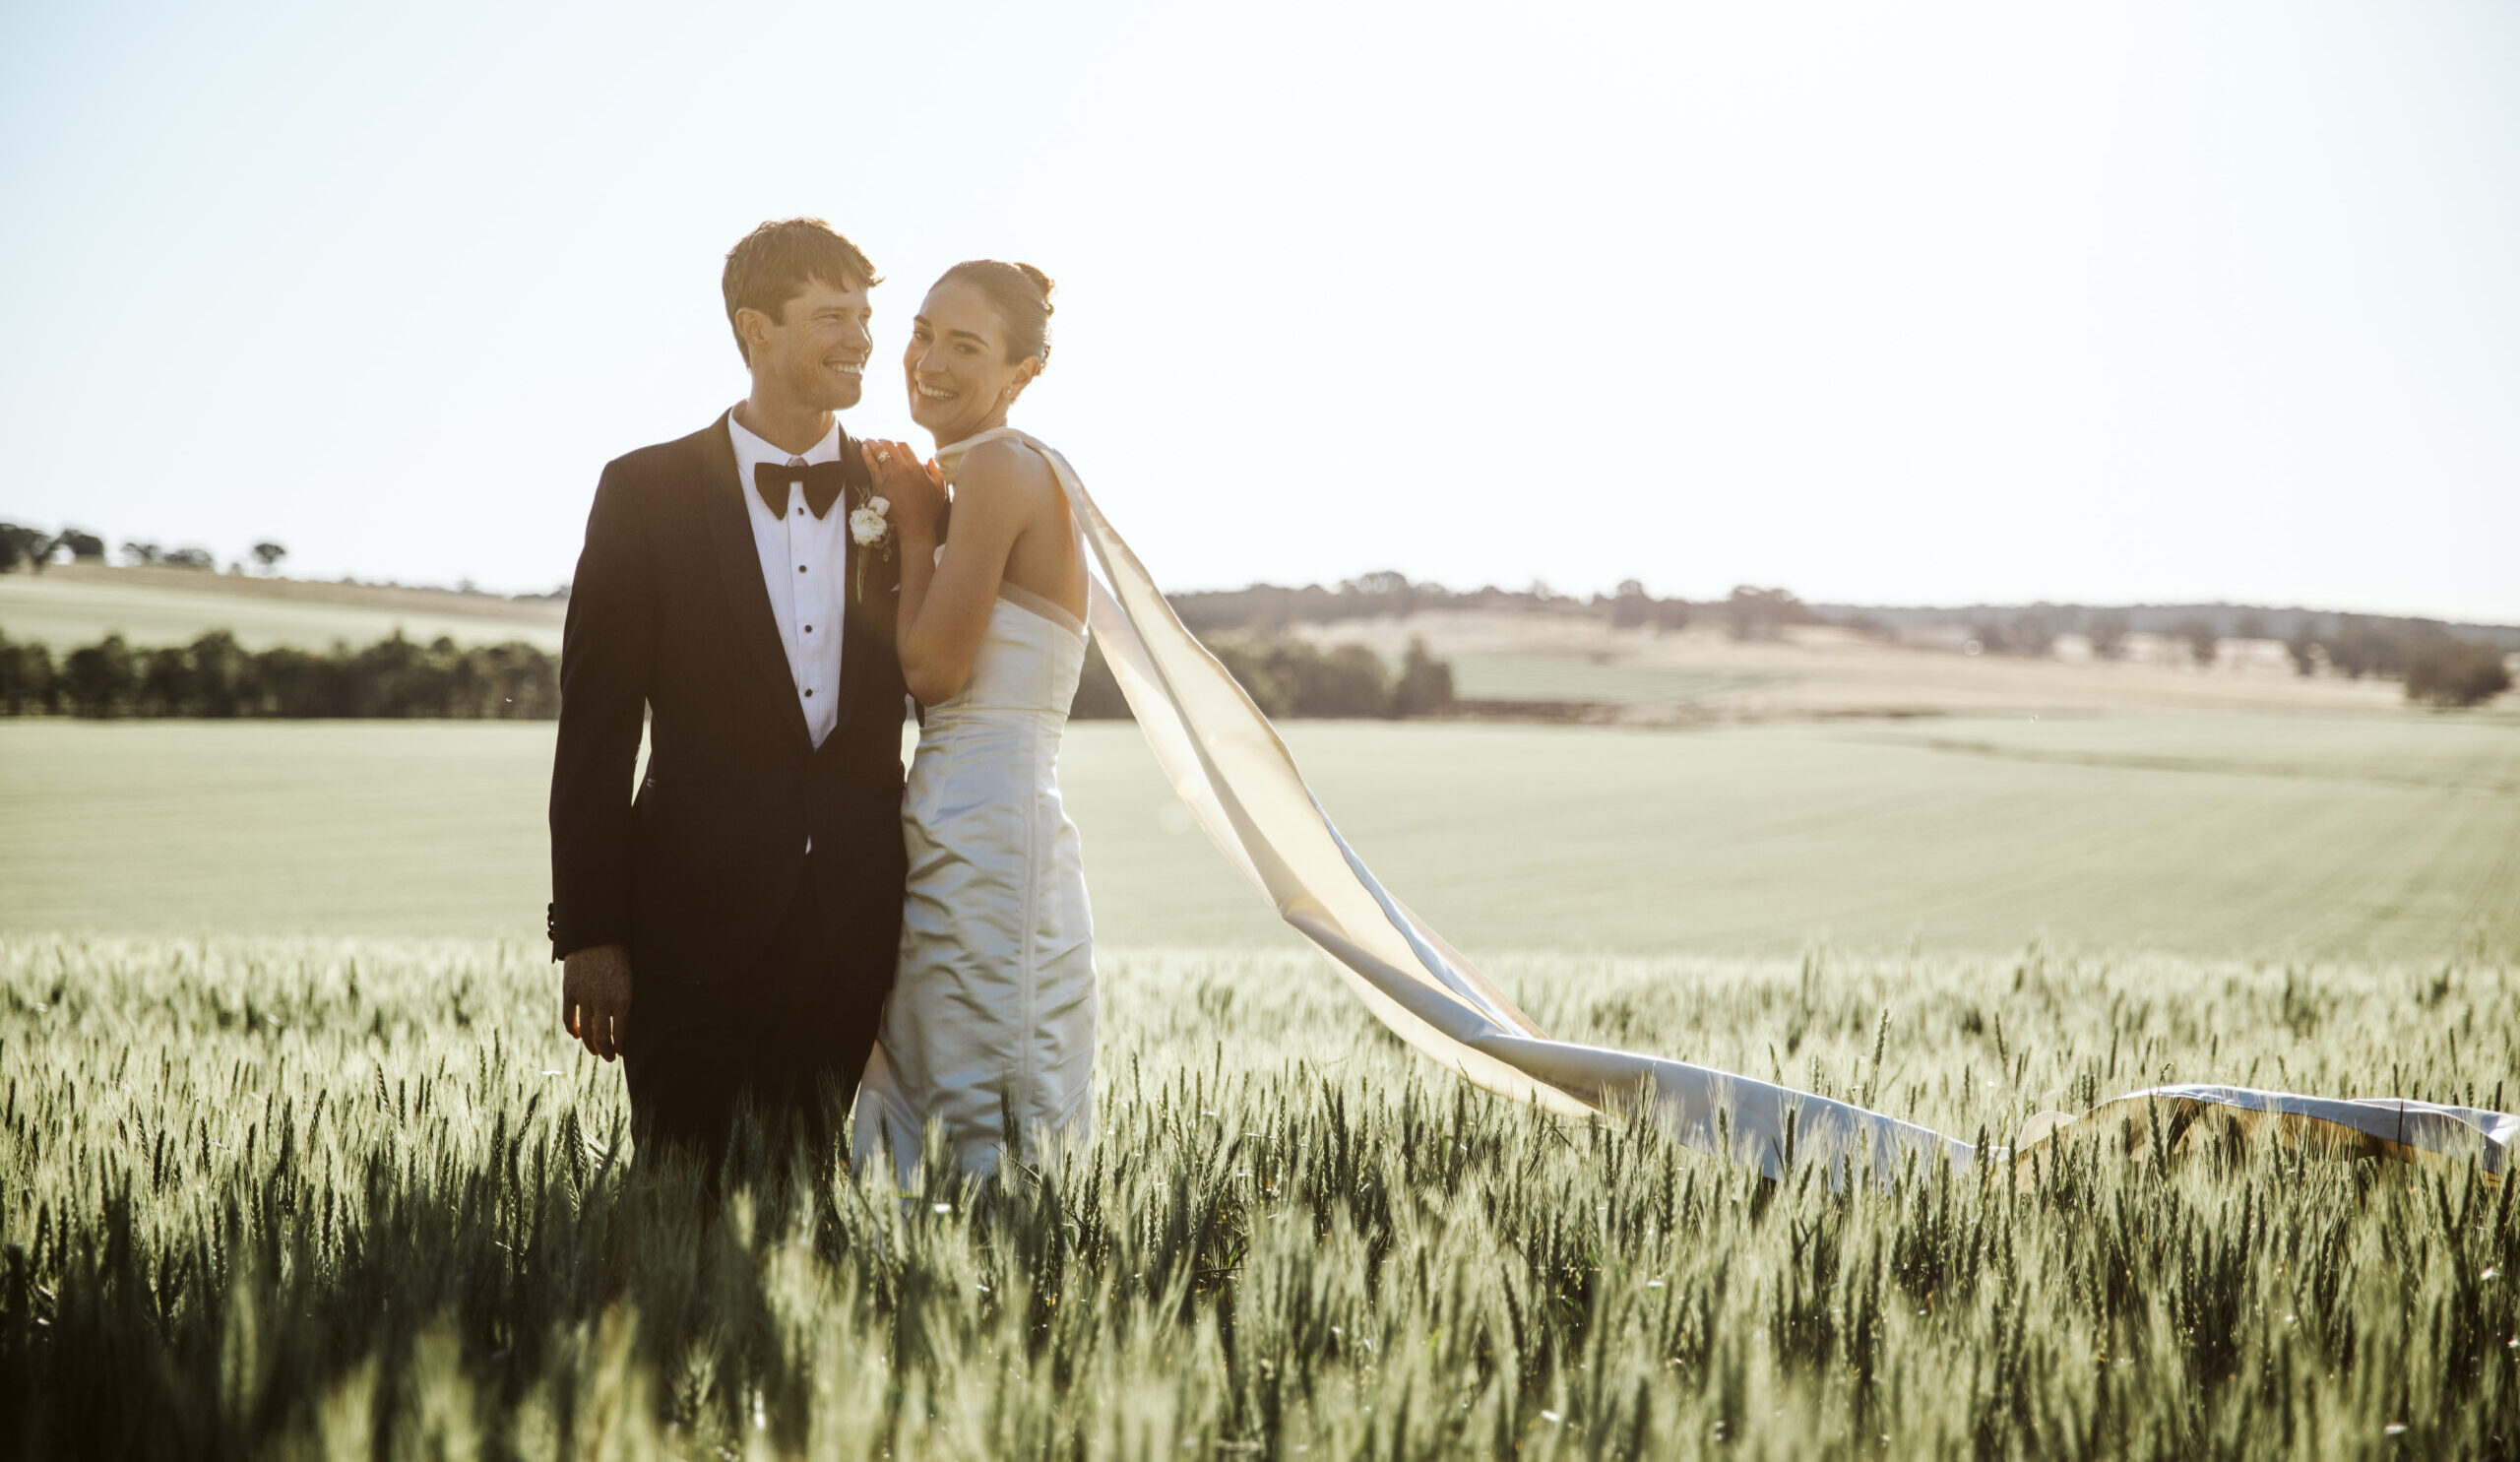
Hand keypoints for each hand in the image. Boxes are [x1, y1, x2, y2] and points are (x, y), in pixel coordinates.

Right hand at [561, 943, 632, 1060]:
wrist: (598, 934)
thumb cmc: (621, 955)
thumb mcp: (631, 979)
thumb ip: (626, 1001)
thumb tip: (626, 1021)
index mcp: (624, 1001)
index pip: (620, 1036)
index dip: (619, 1049)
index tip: (621, 1053)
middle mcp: (604, 1003)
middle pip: (602, 1039)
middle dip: (606, 1052)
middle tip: (609, 1058)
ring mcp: (585, 998)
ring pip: (586, 1032)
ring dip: (591, 1046)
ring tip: (595, 1051)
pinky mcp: (570, 992)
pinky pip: (569, 1018)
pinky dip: (573, 1030)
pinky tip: (578, 1036)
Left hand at [863, 440, 945, 537]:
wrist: (915, 525)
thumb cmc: (929, 509)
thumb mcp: (940, 488)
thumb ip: (936, 471)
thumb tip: (929, 459)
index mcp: (917, 466)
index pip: (904, 446)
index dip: (898, 444)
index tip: (894, 446)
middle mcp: (903, 467)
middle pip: (890, 446)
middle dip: (883, 441)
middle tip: (878, 441)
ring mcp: (890, 474)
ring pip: (879, 452)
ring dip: (873, 444)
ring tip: (868, 441)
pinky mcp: (879, 483)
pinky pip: (871, 464)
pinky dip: (866, 454)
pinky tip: (863, 448)